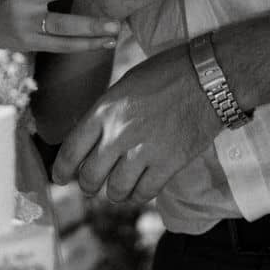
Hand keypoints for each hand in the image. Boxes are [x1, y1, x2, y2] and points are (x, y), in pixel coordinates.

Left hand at [52, 43, 221, 203]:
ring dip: (114, 194)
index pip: (71, 150)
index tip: (60, 178)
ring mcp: (144, 151)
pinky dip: (138, 196)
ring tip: (117, 191)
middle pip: (90, 176)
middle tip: (91, 187)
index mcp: (105, 110)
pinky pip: (144, 193)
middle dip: (88, 186)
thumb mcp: (125, 84)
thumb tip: (93, 137)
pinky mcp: (168, 164)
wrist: (209, 78)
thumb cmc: (167, 73)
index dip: (61, 170)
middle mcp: (119, 133)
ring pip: (116, 190)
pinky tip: (139, 191)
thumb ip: (107, 112)